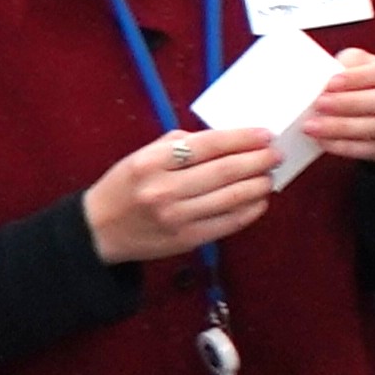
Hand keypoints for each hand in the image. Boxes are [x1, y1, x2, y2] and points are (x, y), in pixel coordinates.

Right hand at [82, 128, 280, 265]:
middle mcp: (164, 190)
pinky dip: (250, 211)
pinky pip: (227, 224)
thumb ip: (182, 143)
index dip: (243, 138)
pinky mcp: (185, 240)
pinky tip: (260, 200)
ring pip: (231, 198)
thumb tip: (228, 137)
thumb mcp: (144, 155)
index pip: (209, 144)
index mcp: (152, 162)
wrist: (97, 231)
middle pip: (225, 171)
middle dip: (258, 160)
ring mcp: (175, 217)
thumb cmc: (127, 185)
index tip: (266, 134)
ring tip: (270, 176)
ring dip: (259, 185)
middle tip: (276, 154)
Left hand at [306, 48, 374, 163]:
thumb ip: (354, 64)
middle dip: (351, 104)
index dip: (363, 77)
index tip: (332, 83)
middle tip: (320, 105)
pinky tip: (326, 141)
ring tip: (315, 126)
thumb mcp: (371, 61)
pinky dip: (347, 147)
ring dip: (344, 128)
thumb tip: (326, 76)